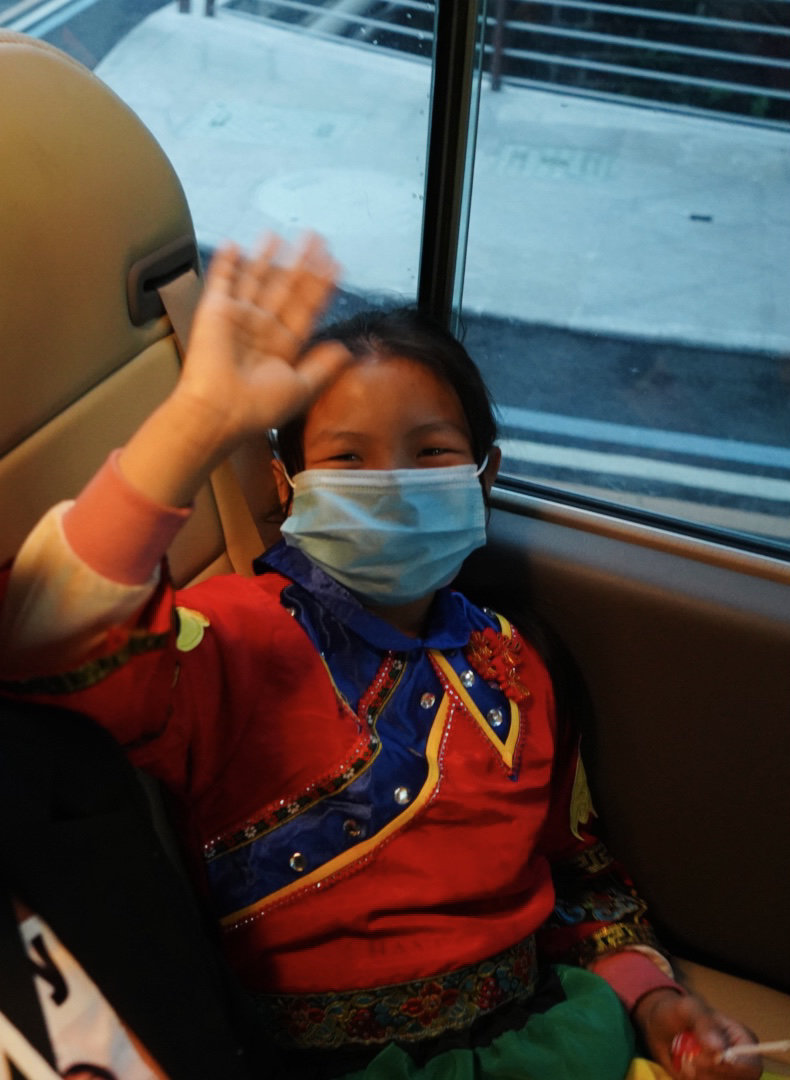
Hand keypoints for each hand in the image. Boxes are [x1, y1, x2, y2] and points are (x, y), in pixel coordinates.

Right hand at [180, 232, 351, 444]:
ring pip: (256, 279)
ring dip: (266, 257)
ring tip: (278, 234)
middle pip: (285, 288)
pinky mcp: (215, 311)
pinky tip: (236, 245)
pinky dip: (227, 263)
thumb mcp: (301, 388)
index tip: (336, 266)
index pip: (307, 308)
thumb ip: (323, 367)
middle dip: (301, 263)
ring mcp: (238, 318)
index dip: (322, 287)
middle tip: (315, 238)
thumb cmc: (258, 407)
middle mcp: (262, 329)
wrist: (219, 411)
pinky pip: (222, 281)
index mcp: (282, 346)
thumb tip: (345, 349)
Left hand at [633, 989, 760, 1079]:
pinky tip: (683, 1069)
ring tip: (684, 1060)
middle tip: (687, 1058)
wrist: (661, 1027)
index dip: (729, 1068)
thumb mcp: (688, 1009)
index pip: (751, 1066)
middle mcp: (740, 1064)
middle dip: (707, 1074)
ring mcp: (727, 1077)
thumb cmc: (678, 1013)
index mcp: (744, 1041)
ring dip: (695, 1078)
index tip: (700, 1058)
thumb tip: (720, 1048)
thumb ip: (704, 1023)